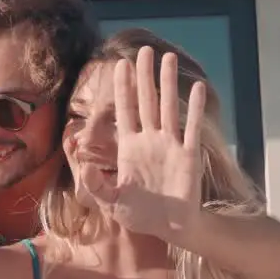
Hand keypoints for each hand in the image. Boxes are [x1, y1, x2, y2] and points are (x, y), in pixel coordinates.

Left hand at [81, 47, 205, 238]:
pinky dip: (194, 108)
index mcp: (129, 148)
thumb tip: (83, 167)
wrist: (170, 227)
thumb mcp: (111, 202)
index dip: (123, 88)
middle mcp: (150, 140)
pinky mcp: (188, 155)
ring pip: (168, 107)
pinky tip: (196, 88)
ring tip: (169, 58)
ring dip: (168, 83)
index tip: (120, 65)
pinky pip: (192, 127)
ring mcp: (170, 145)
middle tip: (144, 50)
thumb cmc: (140, 214)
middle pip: (146, 101)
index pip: (125, 110)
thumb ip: (96, 186)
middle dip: (144, 76)